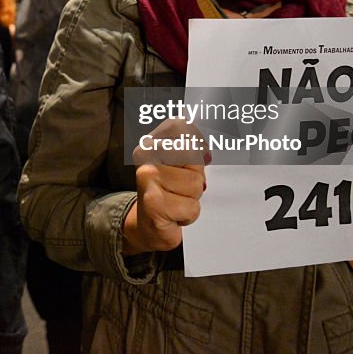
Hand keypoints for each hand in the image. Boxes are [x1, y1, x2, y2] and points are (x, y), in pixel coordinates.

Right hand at [124, 118, 208, 253]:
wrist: (148, 227)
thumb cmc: (169, 194)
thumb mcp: (181, 167)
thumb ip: (193, 151)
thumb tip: (207, 152)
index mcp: (151, 142)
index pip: (181, 127)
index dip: (196, 142)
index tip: (196, 157)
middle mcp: (145, 155)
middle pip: (193, 155)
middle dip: (195, 176)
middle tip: (182, 187)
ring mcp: (148, 177)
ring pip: (195, 183)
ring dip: (192, 198)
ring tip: (177, 201)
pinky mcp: (153, 202)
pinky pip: (191, 207)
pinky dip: (188, 215)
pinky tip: (174, 215)